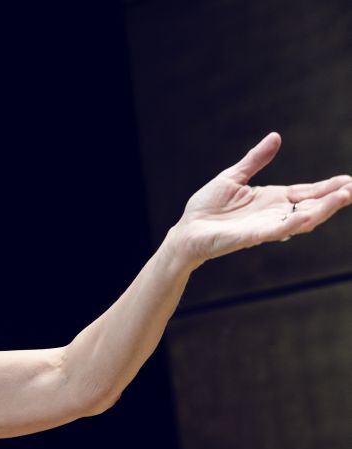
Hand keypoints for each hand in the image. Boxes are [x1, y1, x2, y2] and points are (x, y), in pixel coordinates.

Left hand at [170, 132, 351, 267]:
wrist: (187, 230)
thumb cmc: (207, 207)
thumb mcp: (233, 177)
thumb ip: (255, 160)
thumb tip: (276, 137)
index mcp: (272, 199)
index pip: (307, 192)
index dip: (328, 187)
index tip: (349, 180)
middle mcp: (273, 214)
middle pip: (311, 206)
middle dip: (334, 198)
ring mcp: (264, 226)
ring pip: (301, 220)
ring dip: (323, 210)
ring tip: (344, 197)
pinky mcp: (251, 237)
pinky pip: (275, 231)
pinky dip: (291, 225)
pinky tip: (306, 218)